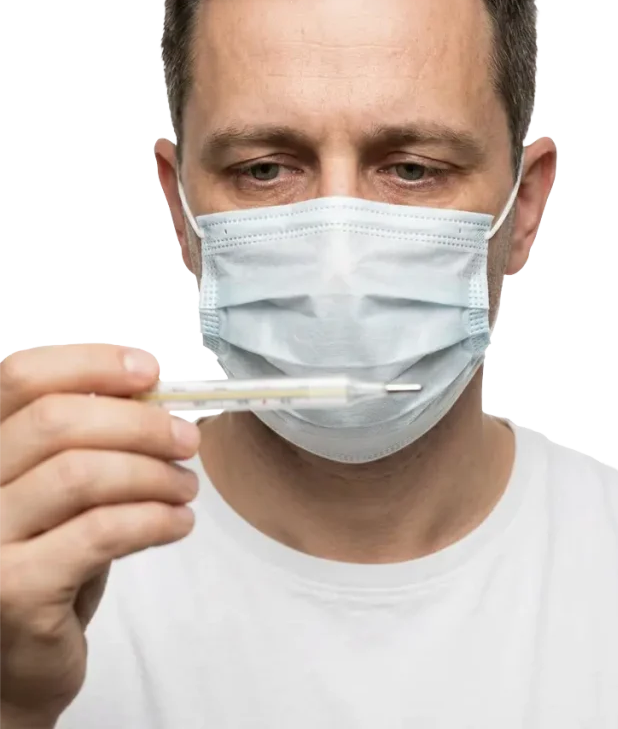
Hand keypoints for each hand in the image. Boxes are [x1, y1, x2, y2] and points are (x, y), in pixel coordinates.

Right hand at [0, 345, 200, 724]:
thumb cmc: (47, 562)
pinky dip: (154, 518)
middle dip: (140, 422)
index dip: (89, 362)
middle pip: (56, 420)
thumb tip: (152, 389)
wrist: (15, 668)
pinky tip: (178, 523)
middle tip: (186, 440)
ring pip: (81, 473)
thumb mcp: (61, 490)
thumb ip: (89, 439)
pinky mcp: (12, 591)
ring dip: (153, 473)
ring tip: (186, 488)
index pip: (17, 377)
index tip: (149, 371)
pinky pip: (99, 531)